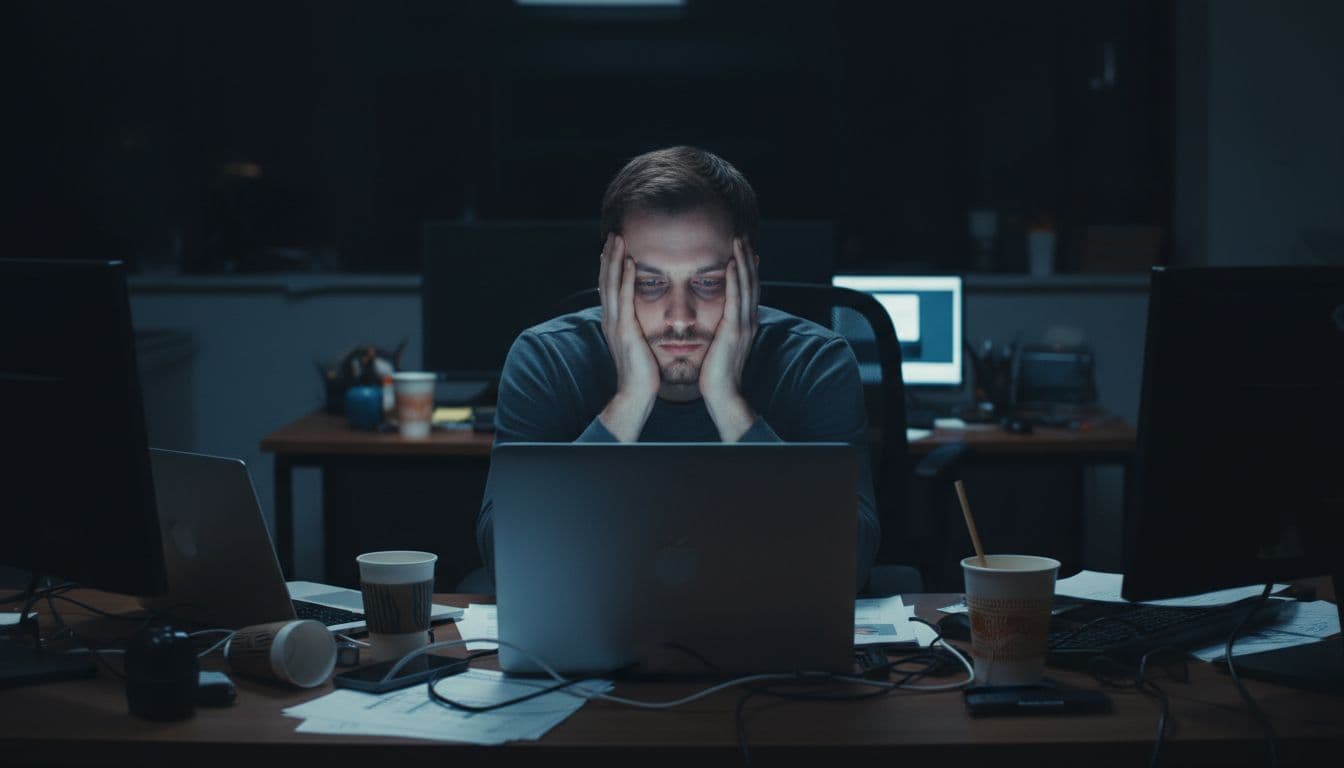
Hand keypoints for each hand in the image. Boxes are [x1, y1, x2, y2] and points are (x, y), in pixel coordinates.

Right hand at [597, 233, 658, 440]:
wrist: (636, 393)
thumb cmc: (642, 372)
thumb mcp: (637, 344)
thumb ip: (636, 328)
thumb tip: (641, 319)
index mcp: (614, 322)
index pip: (608, 288)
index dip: (609, 266)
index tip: (613, 247)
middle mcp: (610, 320)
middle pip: (605, 280)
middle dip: (609, 256)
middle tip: (613, 234)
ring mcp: (615, 324)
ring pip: (611, 285)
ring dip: (615, 260)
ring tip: (618, 239)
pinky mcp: (624, 330)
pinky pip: (624, 299)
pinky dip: (625, 279)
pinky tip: (629, 262)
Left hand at [699, 237, 759, 440]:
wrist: (721, 394)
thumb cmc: (715, 372)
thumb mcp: (721, 345)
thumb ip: (723, 329)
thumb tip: (717, 320)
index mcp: (745, 323)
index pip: (748, 289)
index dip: (748, 268)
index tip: (744, 249)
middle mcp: (749, 320)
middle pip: (751, 281)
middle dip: (747, 258)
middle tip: (742, 236)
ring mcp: (744, 324)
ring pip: (747, 285)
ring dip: (743, 261)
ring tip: (738, 241)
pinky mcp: (734, 330)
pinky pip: (736, 299)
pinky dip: (735, 279)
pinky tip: (731, 263)